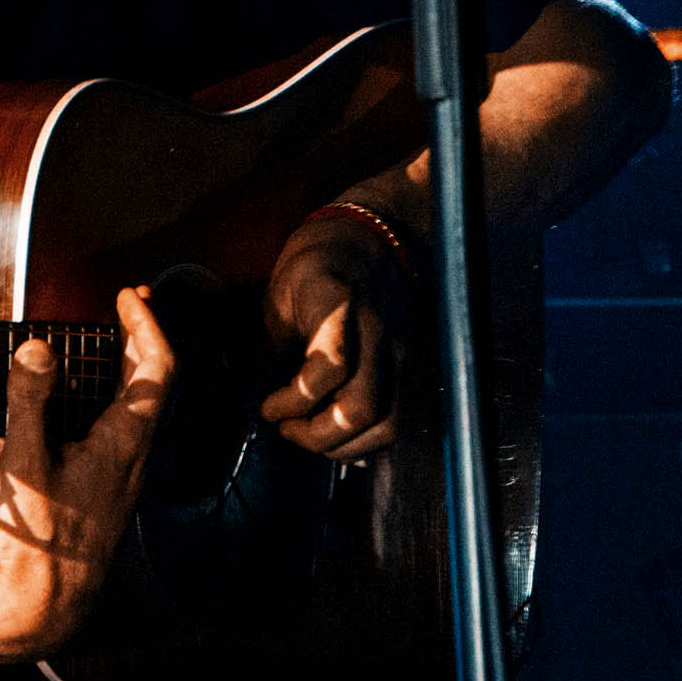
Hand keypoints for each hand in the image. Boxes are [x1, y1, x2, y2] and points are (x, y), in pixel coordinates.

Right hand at [0, 284, 174, 658]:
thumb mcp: (25, 462)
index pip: (157, 368)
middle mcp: (136, 458)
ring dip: (133, 367)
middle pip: (156, 383)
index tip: (129, 296)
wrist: (46, 605)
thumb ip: (31, 401)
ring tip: (113, 339)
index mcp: (125, 443)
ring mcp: (126, 477)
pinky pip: (129, 429)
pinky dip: (118, 397)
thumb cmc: (39, 539)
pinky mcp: (112, 492)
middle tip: (128, 304)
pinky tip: (91, 400)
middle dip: (143, 337)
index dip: (147, 325)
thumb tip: (39, 345)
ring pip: (145, 408)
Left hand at [260, 212, 408, 460]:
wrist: (374, 234)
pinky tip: (339, 435)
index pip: (329, 366)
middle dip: (318, 436)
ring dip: (344, 446)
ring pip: (388, 423)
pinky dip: (367, 438)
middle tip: (287, 430)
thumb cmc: (316, 263)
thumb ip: (279, 349)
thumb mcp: (280, 294)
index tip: (268, 407)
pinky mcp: (413, 364)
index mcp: (339, 304)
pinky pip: (398, 417)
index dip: (293, 400)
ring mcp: (402, 350)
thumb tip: (274, 402)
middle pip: (362, 408)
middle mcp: (379, 331)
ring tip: (311, 437)